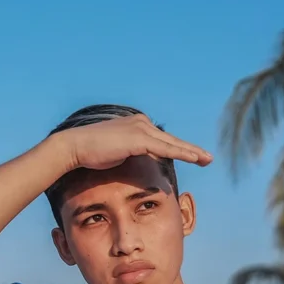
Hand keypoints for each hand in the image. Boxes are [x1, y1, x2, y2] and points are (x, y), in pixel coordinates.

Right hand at [59, 113, 212, 172]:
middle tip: (208, 158)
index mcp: (136, 125)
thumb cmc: (91, 153)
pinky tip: (194, 159)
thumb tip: (138, 160)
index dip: (178, 149)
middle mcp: (141, 123)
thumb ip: (131, 153)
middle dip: (191, 150)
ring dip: (191, 152)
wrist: (75, 147)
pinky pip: (165, 148)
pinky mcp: (138, 138)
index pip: (162, 140)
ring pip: (172, 144)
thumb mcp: (117, 153)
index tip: (192, 157)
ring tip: (207, 160)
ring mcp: (140, 129)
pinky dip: (181, 153)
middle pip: (171, 140)